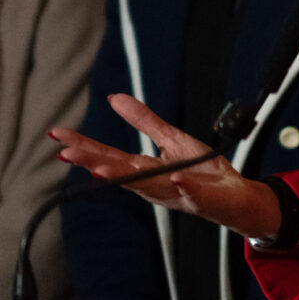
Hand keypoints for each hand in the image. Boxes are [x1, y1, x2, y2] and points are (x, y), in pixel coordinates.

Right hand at [52, 95, 281, 238]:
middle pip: (122, 174)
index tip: (57, 135)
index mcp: (148, 170)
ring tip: (101, 168)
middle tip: (65, 154)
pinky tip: (175, 178)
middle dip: (93, 163)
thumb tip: (114, 98)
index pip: (111, 157)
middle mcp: (157, 185)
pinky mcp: (207, 200)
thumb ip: (146, 122)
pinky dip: (185, 187)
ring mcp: (180, 195)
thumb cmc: (205, 172)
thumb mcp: (173, 141)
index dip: (85, 147)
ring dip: (126, 178)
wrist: (241, 199)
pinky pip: (195, 193)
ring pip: (150, 187)